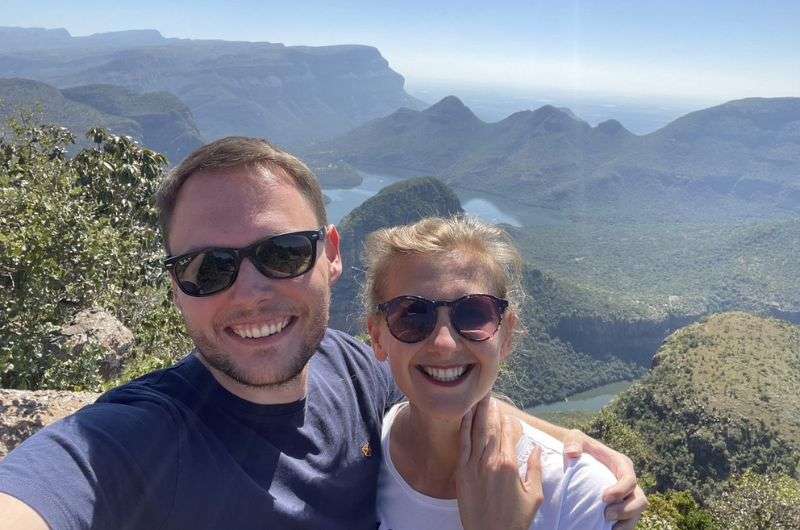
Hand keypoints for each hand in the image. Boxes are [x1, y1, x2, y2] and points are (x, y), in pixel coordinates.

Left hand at [455, 396, 542, 529]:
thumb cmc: (515, 520)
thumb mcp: (534, 496)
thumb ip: (535, 469)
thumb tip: (535, 449)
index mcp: (509, 465)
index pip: (508, 433)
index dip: (508, 420)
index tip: (508, 412)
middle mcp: (490, 461)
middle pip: (490, 427)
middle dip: (490, 408)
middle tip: (488, 392)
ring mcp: (473, 466)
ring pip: (475, 431)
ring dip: (477, 412)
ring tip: (478, 397)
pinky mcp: (461, 473)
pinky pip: (462, 444)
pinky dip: (464, 428)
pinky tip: (465, 416)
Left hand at [562, 429, 648, 529]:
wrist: (576, 456)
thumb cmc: (577, 446)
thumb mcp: (574, 439)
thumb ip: (573, 443)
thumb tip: (572, 453)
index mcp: (621, 464)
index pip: (629, 479)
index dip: (621, 490)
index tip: (604, 498)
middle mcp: (627, 481)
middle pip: (640, 500)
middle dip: (626, 510)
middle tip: (606, 515)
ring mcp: (625, 495)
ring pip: (636, 514)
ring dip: (625, 523)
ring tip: (608, 527)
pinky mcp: (619, 505)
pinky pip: (626, 520)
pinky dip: (619, 527)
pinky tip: (605, 529)